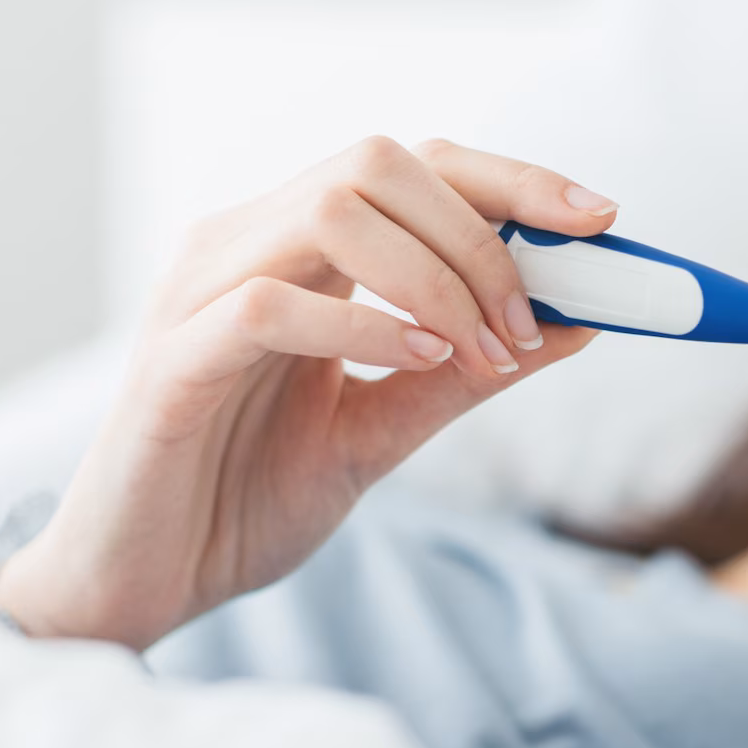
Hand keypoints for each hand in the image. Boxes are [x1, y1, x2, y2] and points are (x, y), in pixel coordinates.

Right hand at [0, 137, 616, 649]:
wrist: (146, 584)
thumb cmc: (248, 499)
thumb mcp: (384, 432)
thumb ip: (466, 376)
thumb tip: (580, 323)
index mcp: (295, 250)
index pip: (413, 167)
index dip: (511, 179)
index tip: (601, 218)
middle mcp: (244, 244)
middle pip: (379, 162)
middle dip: (483, 232)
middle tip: (531, 320)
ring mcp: (199, 293)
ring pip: (332, 209)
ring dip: (436, 276)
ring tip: (483, 351)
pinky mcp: (172, 359)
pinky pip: (272, 303)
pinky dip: (364, 323)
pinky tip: (422, 358)